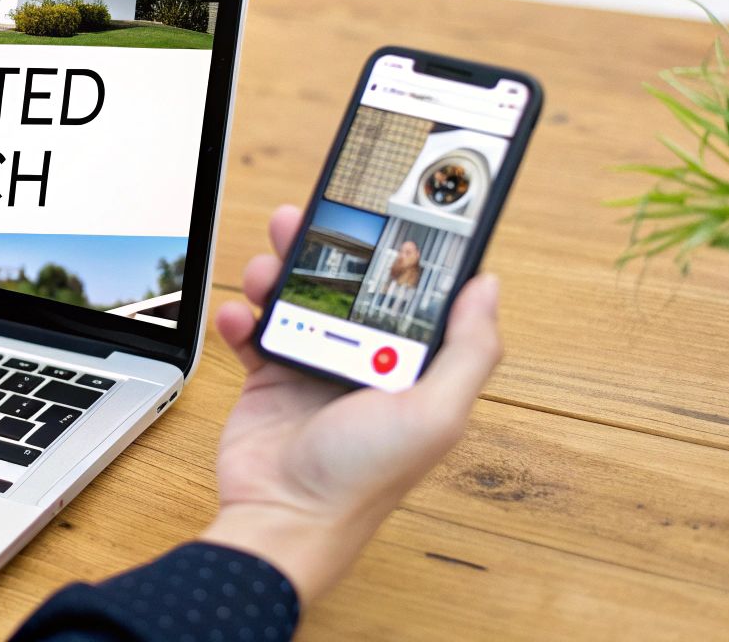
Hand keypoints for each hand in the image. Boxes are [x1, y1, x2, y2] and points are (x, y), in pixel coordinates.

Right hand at [199, 205, 502, 602]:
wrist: (283, 518)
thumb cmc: (362, 478)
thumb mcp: (435, 414)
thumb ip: (469, 351)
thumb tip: (488, 286)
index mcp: (411, 366)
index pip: (410, 294)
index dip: (399, 253)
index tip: (389, 211)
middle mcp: (364, 362)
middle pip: (347, 286)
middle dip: (326, 250)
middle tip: (308, 219)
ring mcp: (313, 369)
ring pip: (297, 299)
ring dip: (278, 274)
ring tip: (266, 266)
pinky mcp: (269, 379)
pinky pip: (255, 331)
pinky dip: (243, 316)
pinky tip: (240, 314)